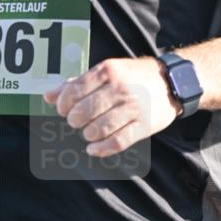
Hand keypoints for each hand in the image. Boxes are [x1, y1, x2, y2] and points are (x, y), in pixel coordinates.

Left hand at [44, 57, 180, 156]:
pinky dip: (102, 149)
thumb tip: (48, 96)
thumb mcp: (107, 71)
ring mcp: (134, 108)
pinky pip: (118, 141)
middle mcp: (121, 89)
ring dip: (88, 134)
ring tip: (88, 133)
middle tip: (76, 122)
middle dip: (75, 120)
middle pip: (85, 111)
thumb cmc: (134, 77)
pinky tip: (93, 149)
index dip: (64, 104)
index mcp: (109, 71)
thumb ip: (78, 83)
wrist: (171, 83)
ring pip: (100, 128)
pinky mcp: (144, 125)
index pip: (75, 90)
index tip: (63, 109)